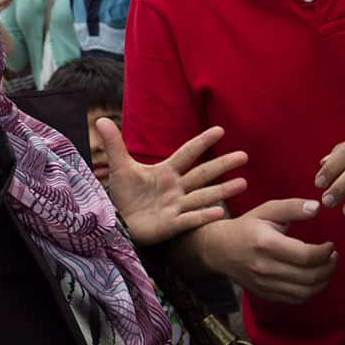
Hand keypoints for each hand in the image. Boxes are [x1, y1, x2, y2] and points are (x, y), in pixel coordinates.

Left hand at [98, 122, 246, 245]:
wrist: (118, 221)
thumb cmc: (124, 194)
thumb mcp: (119, 168)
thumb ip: (114, 144)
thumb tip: (100, 120)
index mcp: (165, 172)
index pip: (187, 153)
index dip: (201, 142)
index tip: (219, 130)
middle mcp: (176, 188)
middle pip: (202, 174)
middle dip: (222, 165)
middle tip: (244, 156)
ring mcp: (176, 207)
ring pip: (202, 196)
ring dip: (222, 190)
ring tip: (243, 183)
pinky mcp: (172, 225)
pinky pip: (190, 220)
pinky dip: (203, 216)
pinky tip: (220, 212)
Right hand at [211, 200, 337, 303]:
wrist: (218, 248)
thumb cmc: (245, 227)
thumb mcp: (266, 210)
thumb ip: (292, 207)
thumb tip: (317, 207)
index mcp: (266, 244)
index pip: (306, 256)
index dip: (326, 252)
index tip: (331, 245)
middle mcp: (265, 267)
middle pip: (309, 276)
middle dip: (329, 267)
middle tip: (333, 257)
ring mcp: (264, 284)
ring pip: (305, 292)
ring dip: (323, 281)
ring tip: (326, 268)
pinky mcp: (265, 294)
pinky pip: (294, 300)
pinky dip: (310, 292)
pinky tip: (313, 280)